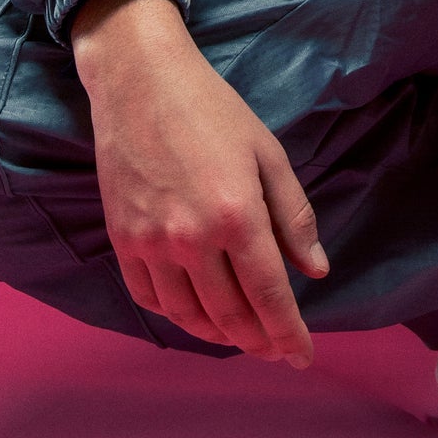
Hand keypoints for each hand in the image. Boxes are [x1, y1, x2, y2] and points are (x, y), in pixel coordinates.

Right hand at [72, 0, 327, 366]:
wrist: (139, 81)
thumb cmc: (213, 110)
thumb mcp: (269, 153)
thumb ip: (295, 216)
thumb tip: (316, 271)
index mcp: (237, 215)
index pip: (269, 295)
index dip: (289, 333)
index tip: (303, 357)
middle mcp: (192, 238)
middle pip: (230, 314)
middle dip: (259, 342)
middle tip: (276, 351)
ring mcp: (151, 242)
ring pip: (188, 315)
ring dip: (219, 335)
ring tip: (241, 338)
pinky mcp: (121, 239)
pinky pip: (149, 297)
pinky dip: (176, 316)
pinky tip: (195, 315)